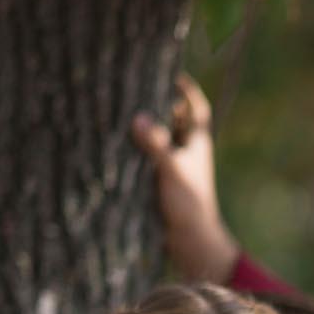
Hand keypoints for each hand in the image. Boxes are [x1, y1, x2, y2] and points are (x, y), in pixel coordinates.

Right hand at [130, 74, 238, 282]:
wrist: (192, 243)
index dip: (186, 88)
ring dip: (144, 126)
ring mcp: (174, 166)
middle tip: (132, 84)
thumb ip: (156, 143)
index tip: (171, 71)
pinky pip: (147, 157)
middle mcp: (187, 151)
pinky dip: (136, 149)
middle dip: (157, 102)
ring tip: (118, 108)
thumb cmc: (189, 204)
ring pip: (159, 137)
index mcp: (198, 143)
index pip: (196, 107)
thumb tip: (137, 118)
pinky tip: (115, 141)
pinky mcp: (161, 181)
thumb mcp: (173, 170)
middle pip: (173, 117)